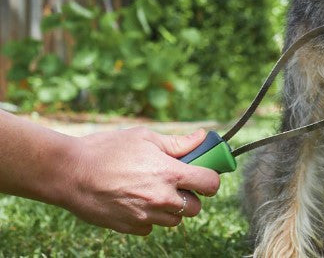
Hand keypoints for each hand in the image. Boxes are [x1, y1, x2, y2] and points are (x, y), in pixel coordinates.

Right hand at [60, 128, 218, 235]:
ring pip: (175, 220)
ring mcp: (146, 217)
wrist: (71, 173)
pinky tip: (137, 199)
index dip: (211, 178)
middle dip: (191, 195)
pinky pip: (151, 227)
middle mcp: (162, 199)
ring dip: (171, 208)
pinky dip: (150, 217)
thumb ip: (178, 142)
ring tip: (154, 189)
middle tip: (177, 181)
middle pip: (196, 207)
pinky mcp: (130, 228)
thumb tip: (203, 137)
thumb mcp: (146, 137)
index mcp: (170, 173)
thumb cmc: (108, 149)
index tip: (204, 173)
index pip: (210, 184)